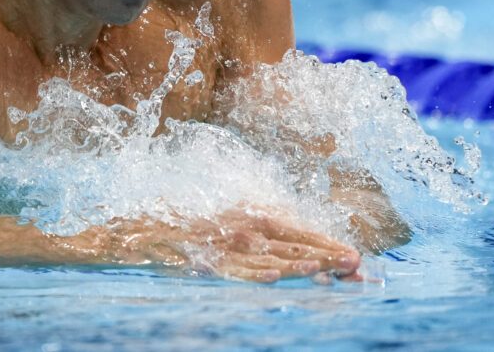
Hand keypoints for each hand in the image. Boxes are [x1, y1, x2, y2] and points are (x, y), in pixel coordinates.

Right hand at [99, 207, 360, 282]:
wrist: (137, 231)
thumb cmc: (184, 229)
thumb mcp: (224, 224)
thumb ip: (255, 233)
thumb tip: (290, 252)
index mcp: (247, 216)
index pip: (294, 229)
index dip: (323, 241)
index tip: (353, 254)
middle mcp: (238, 227)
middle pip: (289, 242)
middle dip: (323, 253)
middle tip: (356, 265)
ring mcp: (221, 244)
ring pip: (265, 256)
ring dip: (297, 264)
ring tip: (326, 271)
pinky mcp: (202, 260)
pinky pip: (231, 269)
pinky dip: (252, 273)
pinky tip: (273, 277)